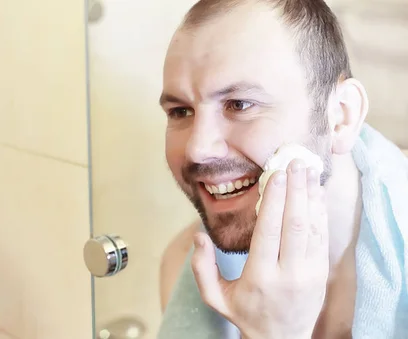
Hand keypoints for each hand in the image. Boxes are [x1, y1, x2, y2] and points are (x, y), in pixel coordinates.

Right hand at [191, 159, 328, 338]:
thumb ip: (202, 268)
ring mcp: (309, 272)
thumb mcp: (215, 297)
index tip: (275, 175)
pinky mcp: (321, 271)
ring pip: (312, 227)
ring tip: (307, 170)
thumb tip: (198, 235)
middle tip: (294, 162)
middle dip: (295, 190)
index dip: (274, 201)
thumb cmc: (245, 313)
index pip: (268, 232)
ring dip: (310, 195)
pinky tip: (316, 191)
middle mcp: (288, 273)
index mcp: (260, 276)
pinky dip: (320, 210)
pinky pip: (323, 236)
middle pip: (294, 224)